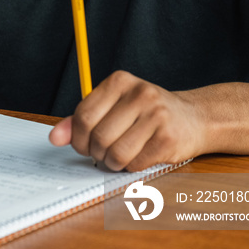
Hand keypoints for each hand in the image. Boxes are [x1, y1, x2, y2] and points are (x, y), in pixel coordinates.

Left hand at [49, 70, 205, 170]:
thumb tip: (54, 137)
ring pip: (116, 154)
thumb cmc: (147, 113)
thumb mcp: (114, 106)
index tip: (82, 145)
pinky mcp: (168, 138)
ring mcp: (156, 115)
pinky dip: (131, 167)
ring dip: (113, 163)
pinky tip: (139, 156)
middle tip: (102, 152)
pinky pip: (135, 164)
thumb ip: (82, 120)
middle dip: (95, 153)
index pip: (83, 115)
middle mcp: (139, 93)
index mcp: (120, 81)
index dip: (76, 138)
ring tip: (120, 156)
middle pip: (98, 137)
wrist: (194, 118)